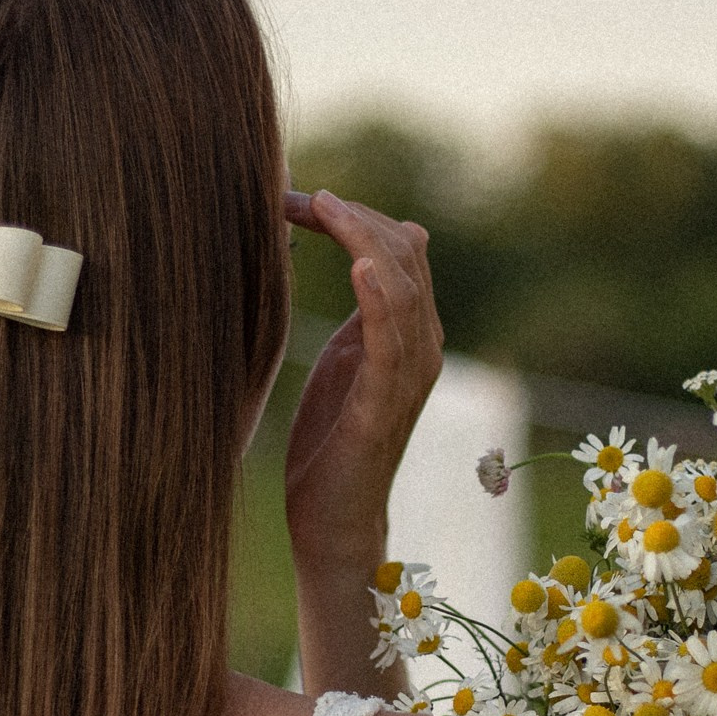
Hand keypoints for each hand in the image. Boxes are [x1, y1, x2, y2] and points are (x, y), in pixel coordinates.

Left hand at [283, 188, 443, 570]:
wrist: (334, 520)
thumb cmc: (331, 441)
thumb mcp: (345, 358)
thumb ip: (362, 310)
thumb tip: (367, 255)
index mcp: (408, 331)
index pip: (397, 247)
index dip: (352, 215)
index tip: (294, 198)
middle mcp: (421, 346)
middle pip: (404, 255)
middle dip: (351, 218)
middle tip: (297, 195)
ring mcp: (409, 376)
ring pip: (403, 288)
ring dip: (363, 241)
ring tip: (326, 208)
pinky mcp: (385, 406)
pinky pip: (391, 343)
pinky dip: (380, 301)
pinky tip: (360, 268)